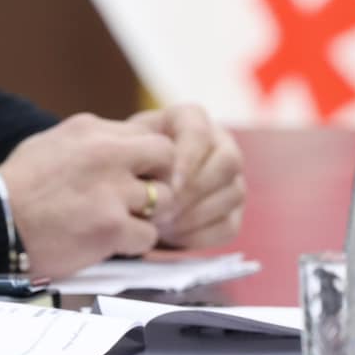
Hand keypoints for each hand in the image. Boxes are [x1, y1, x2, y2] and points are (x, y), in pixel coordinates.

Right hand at [0, 113, 178, 278]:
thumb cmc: (17, 187)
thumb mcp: (50, 144)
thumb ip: (90, 143)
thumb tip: (121, 148)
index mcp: (89, 129)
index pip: (145, 133)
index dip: (146, 157)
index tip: (137, 174)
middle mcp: (106, 153)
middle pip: (165, 157)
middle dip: (161, 178)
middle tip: (142, 198)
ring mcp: (112, 190)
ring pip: (164, 199)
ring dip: (146, 215)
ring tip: (117, 222)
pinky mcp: (112, 225)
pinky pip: (147, 236)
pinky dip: (132, 243)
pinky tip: (107, 242)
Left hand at [129, 103, 246, 248]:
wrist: (125, 188)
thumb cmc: (120, 161)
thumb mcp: (121, 146)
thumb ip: (134, 150)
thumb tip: (150, 177)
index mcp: (192, 119)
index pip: (200, 131)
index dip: (188, 158)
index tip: (168, 183)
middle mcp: (221, 145)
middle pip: (227, 163)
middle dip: (193, 191)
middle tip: (160, 210)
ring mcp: (232, 179)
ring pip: (232, 195)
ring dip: (193, 214)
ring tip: (158, 223)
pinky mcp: (233, 212)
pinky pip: (228, 226)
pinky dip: (198, 234)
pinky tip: (169, 235)